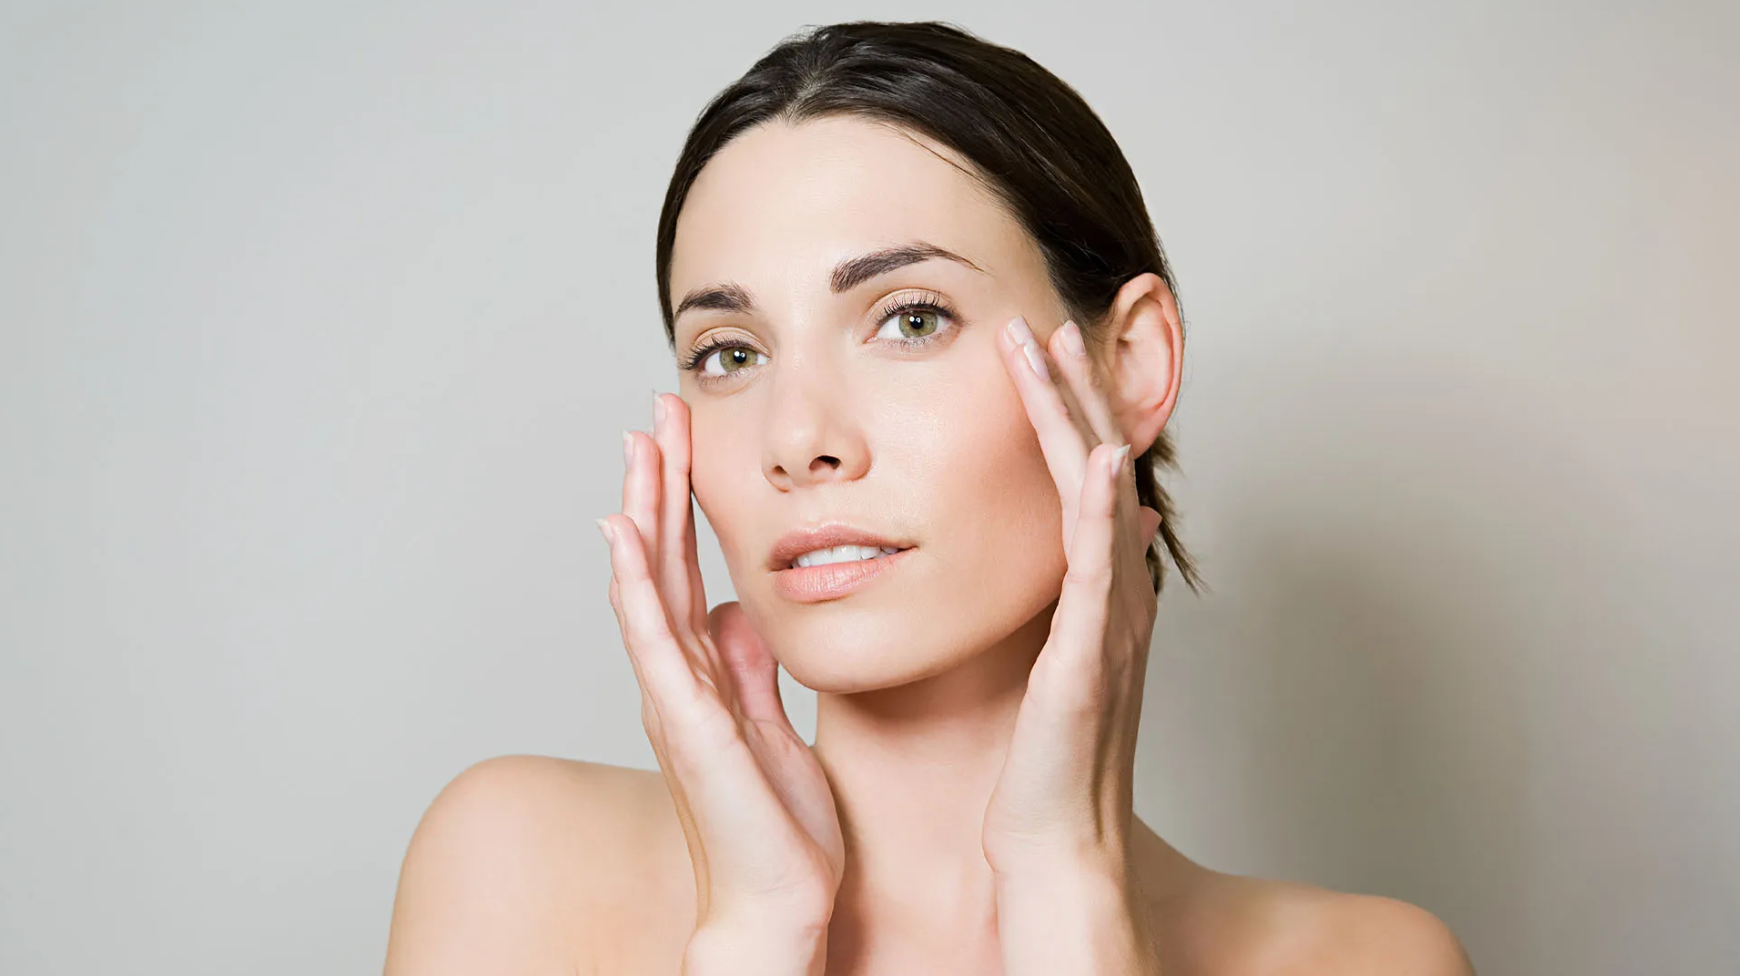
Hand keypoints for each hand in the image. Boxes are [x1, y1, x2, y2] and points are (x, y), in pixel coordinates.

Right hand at [597, 392, 844, 933]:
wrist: (778, 904)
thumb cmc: (777, 830)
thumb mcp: (773, 726)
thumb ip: (751, 669)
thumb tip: (738, 611)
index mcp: (703, 675)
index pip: (686, 569)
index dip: (682, 503)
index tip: (685, 438)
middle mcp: (678, 678)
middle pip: (660, 562)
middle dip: (658, 484)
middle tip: (658, 412)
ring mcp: (675, 698)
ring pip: (648, 586)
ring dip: (641, 513)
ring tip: (639, 445)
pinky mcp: (686, 722)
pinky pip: (653, 641)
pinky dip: (635, 585)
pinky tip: (622, 535)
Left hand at [981, 316, 1163, 874]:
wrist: (1053, 841)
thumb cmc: (1043, 761)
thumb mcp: (1061, 657)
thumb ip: (1077, 592)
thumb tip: (1110, 530)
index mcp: (1099, 591)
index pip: (1084, 479)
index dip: (1067, 410)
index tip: (1042, 348)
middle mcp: (1116, 592)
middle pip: (1097, 467)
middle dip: (1072, 390)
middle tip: (1047, 319)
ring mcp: (1109, 619)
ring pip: (1097, 497)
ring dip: (1078, 418)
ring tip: (1059, 349)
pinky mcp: (1090, 654)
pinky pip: (1099, 568)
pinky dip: (1102, 509)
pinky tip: (1099, 457)